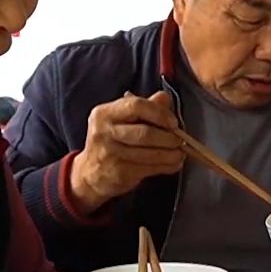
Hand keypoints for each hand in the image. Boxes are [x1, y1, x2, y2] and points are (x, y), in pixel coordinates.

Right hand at [68, 91, 183, 212]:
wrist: (90, 174)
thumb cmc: (111, 141)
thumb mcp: (122, 119)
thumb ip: (145, 107)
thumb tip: (165, 97)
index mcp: (104, 114)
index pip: (136, 105)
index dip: (159, 113)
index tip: (173, 122)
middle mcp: (104, 132)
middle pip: (145, 133)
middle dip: (168, 137)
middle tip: (180, 140)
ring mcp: (111, 154)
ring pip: (150, 153)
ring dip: (172, 154)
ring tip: (180, 152)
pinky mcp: (120, 173)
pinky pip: (151, 168)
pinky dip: (167, 166)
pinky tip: (174, 163)